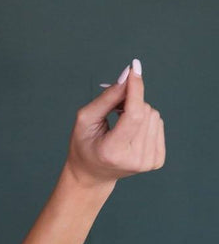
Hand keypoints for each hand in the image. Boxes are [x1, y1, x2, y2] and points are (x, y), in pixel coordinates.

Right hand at [64, 59, 165, 189]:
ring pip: (154, 115)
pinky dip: (145, 121)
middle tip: (114, 109)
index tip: (133, 68)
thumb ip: (107, 97)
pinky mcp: (157, 161)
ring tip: (121, 122)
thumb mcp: (86, 119)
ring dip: (138, 111)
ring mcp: (148, 162)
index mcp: (113, 151)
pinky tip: (132, 131)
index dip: (136, 89)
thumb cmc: (85, 145)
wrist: (92, 174)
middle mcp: (134, 159)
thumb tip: (128, 75)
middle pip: (145, 111)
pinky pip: (159, 124)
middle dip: (131, 101)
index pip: (134, 114)